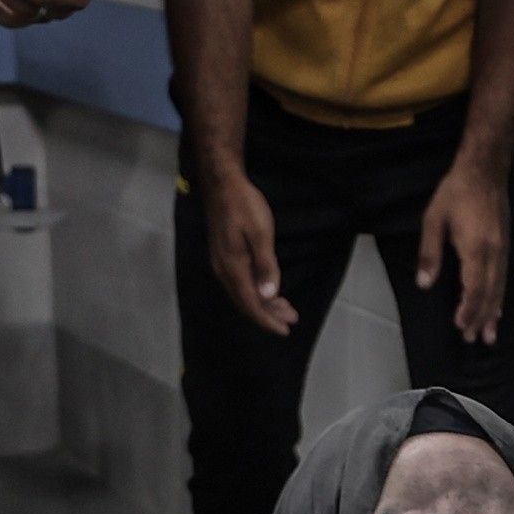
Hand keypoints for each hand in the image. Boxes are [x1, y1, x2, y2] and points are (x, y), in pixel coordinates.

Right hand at [201, 165, 293, 336]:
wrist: (222, 183)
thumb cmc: (245, 205)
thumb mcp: (261, 234)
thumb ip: (265, 266)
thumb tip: (267, 296)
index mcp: (234, 268)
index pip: (252, 304)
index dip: (268, 320)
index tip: (285, 330)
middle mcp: (224, 271)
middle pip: (247, 302)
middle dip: (269, 313)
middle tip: (292, 318)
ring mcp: (222, 263)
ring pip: (243, 293)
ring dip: (264, 303)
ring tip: (285, 308)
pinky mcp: (224, 256)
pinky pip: (240, 283)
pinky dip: (256, 291)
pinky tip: (267, 290)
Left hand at [414, 158, 508, 348]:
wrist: (485, 170)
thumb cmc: (455, 192)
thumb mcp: (434, 219)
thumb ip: (429, 254)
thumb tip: (424, 284)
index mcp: (475, 249)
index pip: (473, 288)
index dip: (467, 310)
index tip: (460, 326)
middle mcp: (493, 254)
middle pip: (488, 294)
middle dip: (479, 318)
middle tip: (471, 339)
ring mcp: (502, 251)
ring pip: (499, 289)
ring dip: (493, 313)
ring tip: (489, 336)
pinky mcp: (505, 246)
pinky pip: (504, 278)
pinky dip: (500, 297)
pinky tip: (498, 309)